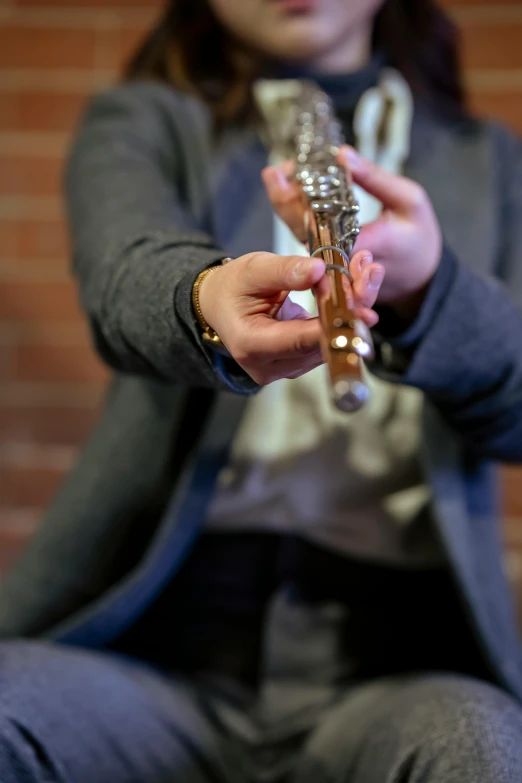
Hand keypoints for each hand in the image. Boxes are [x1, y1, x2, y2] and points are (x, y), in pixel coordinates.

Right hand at [198, 250, 383, 385]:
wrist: (219, 306)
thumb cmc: (233, 287)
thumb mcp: (253, 269)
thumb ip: (285, 270)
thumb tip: (318, 270)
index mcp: (251, 344)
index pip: (301, 341)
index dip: (334, 327)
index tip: (362, 313)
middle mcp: (266, 366)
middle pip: (320, 347)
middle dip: (348, 316)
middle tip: (368, 282)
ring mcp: (281, 371)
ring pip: (327, 349)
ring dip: (347, 320)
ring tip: (360, 283)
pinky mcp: (294, 367)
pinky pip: (324, 348)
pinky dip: (338, 325)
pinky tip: (350, 301)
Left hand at [263, 147, 442, 320]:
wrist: (420, 276)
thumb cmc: (418, 236)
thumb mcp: (408, 200)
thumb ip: (375, 180)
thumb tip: (341, 154)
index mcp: (359, 245)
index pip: (317, 224)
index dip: (293, 200)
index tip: (284, 173)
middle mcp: (339, 258)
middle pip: (301, 230)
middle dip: (284, 198)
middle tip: (276, 169)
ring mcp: (332, 261)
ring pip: (301, 233)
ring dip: (288, 203)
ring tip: (282, 172)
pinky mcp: (330, 259)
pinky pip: (309, 235)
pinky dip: (299, 210)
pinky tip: (296, 187)